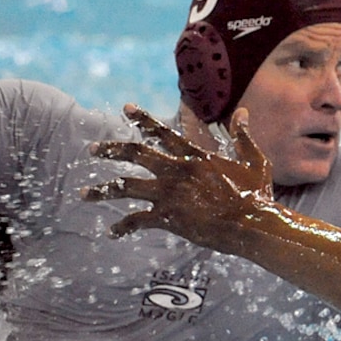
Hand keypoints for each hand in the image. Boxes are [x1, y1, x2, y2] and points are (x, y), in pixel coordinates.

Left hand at [83, 106, 276, 246]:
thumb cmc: (257, 194)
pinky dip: (123, 227)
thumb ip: (243, 136)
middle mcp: (177, 170)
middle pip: (136, 154)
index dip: (143, 119)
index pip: (163, 132)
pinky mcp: (168, 217)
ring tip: (83, 194)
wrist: (252, 224)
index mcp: (195, 155)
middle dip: (111, 150)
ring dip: (102, 190)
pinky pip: (137, 220)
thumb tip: (243, 113)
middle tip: (92, 149)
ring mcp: (170, 194)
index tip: (125, 108)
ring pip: (126, 187)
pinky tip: (112, 232)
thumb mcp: (254, 160)